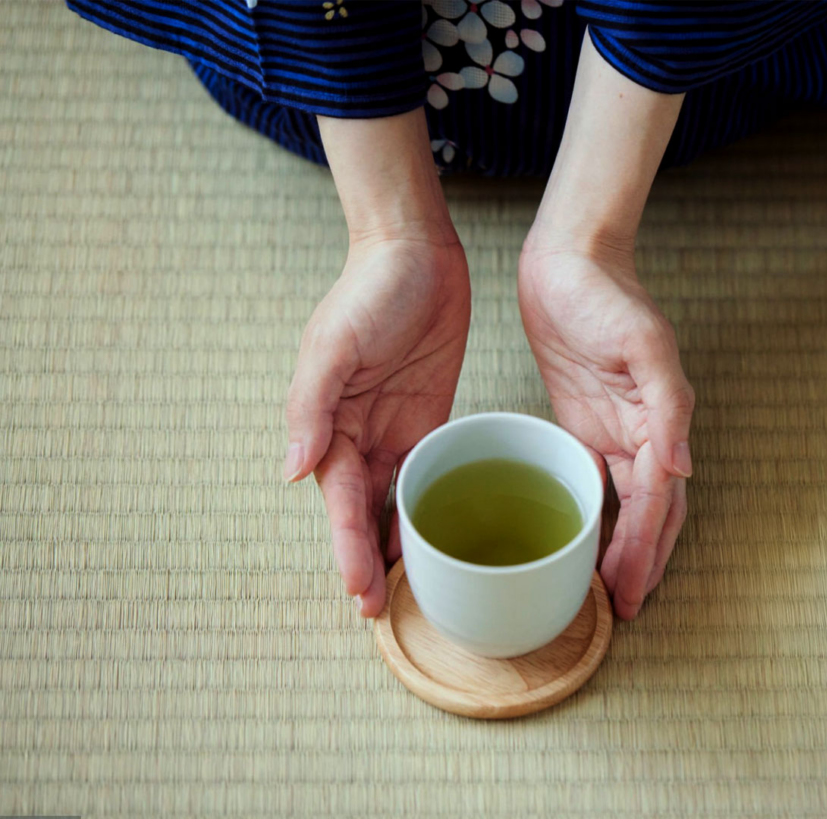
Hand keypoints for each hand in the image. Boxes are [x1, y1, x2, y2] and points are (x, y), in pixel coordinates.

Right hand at [285, 235, 470, 616]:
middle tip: (381, 613)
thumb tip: (291, 473)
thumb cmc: (369, 292)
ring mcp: (395, 430)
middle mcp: (359, 435)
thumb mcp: (334, 346)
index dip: (347, 546)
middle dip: (368, 562)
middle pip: (363, 512)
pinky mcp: (431, 419)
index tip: (359, 591)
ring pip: (393, 502)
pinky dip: (426, 510)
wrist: (416, 253)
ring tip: (410, 592)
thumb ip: (310, 408)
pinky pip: (427, 474)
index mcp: (329, 424)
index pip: (340, 500)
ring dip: (397, 546)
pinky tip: (437, 539)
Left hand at [519, 239, 693, 618]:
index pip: (658, 502)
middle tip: (626, 607)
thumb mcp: (642, 341)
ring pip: (625, 505)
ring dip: (621, 547)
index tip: (634, 591)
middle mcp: (641, 433)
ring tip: (609, 589)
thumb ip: (667, 404)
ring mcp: (612, 430)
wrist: (566, 262)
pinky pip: (593, 480)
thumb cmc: (605, 294)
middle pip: (651, 514)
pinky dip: (593, 515)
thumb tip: (682, 467)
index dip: (648, 549)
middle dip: (641, 561)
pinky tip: (581, 540)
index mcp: (659, 419)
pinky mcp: (582, 423)